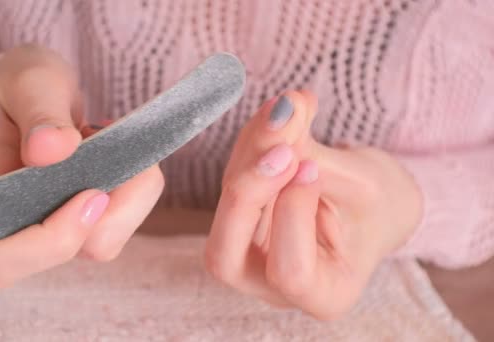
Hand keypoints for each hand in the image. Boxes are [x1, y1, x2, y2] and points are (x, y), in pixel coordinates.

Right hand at [0, 44, 163, 288]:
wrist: (37, 90)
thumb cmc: (20, 85)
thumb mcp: (26, 80)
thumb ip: (37, 110)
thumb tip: (51, 150)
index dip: (47, 241)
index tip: (91, 192)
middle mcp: (15, 223)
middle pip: (62, 256)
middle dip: (105, 209)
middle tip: (104, 143)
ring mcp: (53, 225)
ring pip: (104, 242)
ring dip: (127, 191)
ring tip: (103, 136)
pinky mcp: (86, 218)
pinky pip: (125, 219)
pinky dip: (137, 184)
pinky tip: (115, 148)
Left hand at [205, 91, 422, 319]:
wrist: (377, 202)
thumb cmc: (381, 205)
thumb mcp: (366, 187)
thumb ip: (316, 160)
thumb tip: (279, 115)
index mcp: (322, 295)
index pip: (289, 272)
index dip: (292, 214)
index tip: (312, 167)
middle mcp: (275, 286)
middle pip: (227, 255)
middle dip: (247, 188)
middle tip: (279, 136)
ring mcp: (252, 256)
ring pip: (225, 212)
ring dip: (249, 155)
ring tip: (285, 110)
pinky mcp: (242, 220)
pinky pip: (234, 182)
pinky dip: (251, 145)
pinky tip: (276, 115)